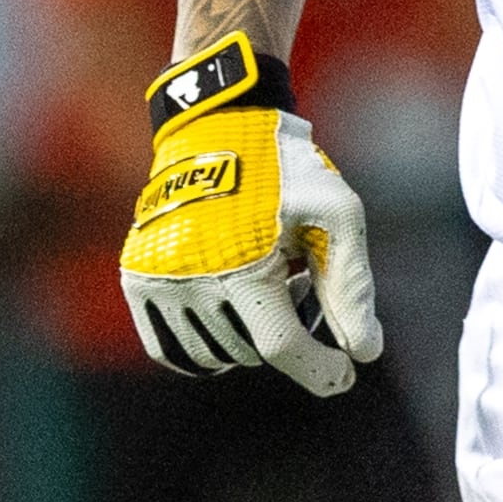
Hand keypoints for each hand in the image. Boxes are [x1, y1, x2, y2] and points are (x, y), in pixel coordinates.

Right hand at [118, 33, 382, 395]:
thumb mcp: (337, 213)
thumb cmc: (287, 169)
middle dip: (288, 328)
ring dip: (249, 335)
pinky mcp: (137, 281)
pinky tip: (234, 312)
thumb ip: (351, 285)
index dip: (318, 368)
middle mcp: (190, 282)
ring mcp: (157, 284)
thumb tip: (365, 354)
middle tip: (301, 281)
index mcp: (241, 266)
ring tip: (268, 281)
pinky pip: (171, 350)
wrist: (218, 126)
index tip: (345, 375)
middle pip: (252, 349)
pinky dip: (206, 347)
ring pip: (214, 356)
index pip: (281, 345)